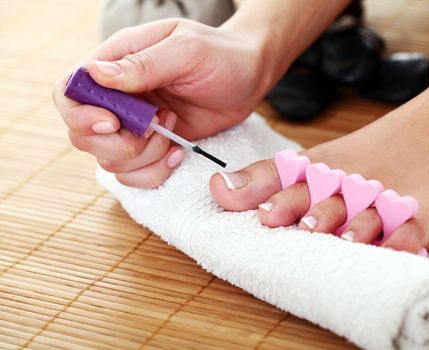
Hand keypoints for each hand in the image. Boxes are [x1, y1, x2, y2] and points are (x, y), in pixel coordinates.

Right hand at [53, 18, 266, 187]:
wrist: (250, 77)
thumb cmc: (222, 55)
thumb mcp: (188, 50)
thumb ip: (144, 64)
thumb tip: (96, 74)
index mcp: (116, 62)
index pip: (69, 91)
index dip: (80, 114)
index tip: (114, 123)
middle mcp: (118, 97)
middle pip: (82, 135)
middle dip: (118, 144)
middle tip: (156, 129)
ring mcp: (134, 126)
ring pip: (108, 161)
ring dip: (142, 157)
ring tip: (173, 132)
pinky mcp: (153, 147)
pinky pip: (134, 175)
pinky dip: (153, 173)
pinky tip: (177, 153)